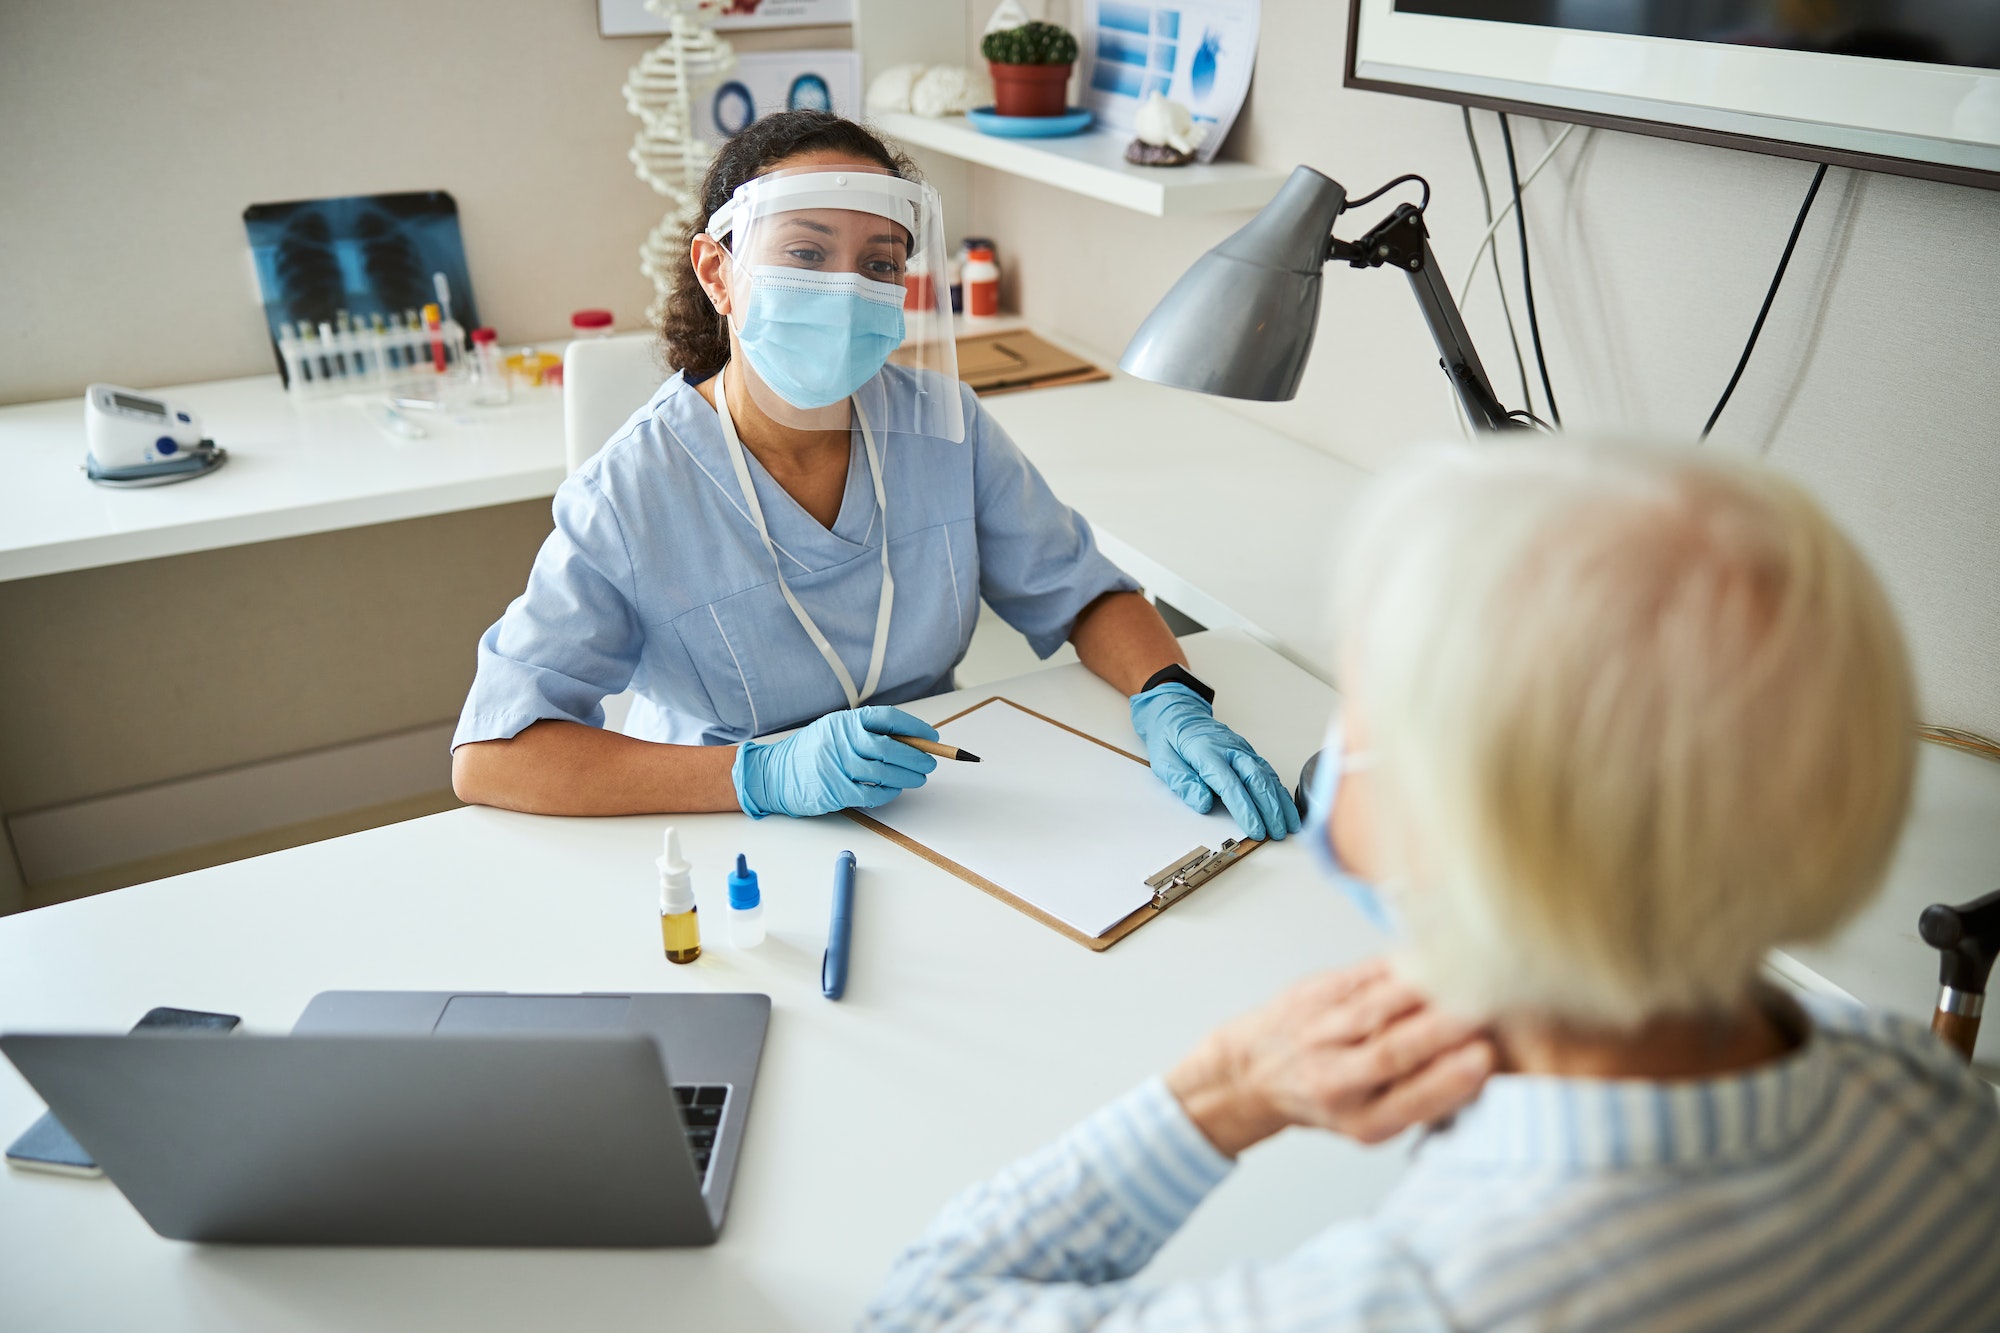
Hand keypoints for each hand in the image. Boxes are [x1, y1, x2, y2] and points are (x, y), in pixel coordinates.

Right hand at [732, 706, 938, 817]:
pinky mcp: (834, 790)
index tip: (931, 737)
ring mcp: (837, 766)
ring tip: (919, 777)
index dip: (913, 727)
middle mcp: (841, 740)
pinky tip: (895, 790)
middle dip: (916, 755)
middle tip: (930, 762)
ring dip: (907, 776)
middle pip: (889, 746)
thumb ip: (865, 733)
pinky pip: (871, 793)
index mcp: (844, 722)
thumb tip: (909, 740)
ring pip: (883, 771)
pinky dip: (889, 793)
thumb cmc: (810, 752)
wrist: (773, 774)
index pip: (887, 718)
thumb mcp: (834, 731)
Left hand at [1129, 683, 1301, 840]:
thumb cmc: (1170, 739)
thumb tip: (1203, 803)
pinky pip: (1267, 771)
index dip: (1245, 809)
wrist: (1178, 712)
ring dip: (1280, 801)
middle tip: (1277, 833)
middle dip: (1270, 809)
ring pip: (1267, 776)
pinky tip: (1286, 805)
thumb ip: (1184, 782)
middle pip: (1256, 780)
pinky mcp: (1248, 752)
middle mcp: (1230, 750)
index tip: (1255, 829)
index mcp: (1207, 752)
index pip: (1230, 785)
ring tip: (1290, 824)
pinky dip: (1279, 790)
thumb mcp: (1163, 761)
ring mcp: (1242, 749)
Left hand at [1164, 960, 1493, 1156]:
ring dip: (1428, 989)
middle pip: (1395, 1049)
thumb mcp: (1372, 1121)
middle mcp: (1336, 1079)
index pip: (1410, 1100)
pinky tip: (1432, 956)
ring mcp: (1321, 1033)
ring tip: (1469, 974)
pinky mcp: (1313, 993)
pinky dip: (1401, 966)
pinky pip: (1363, 976)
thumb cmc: (1323, 1098)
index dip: (1450, 1079)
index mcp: (1361, 1119)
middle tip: (1489, 1006)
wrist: (1251, 1072)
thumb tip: (1485, 1065)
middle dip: (1446, 1027)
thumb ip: (1424, 1098)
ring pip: (1380, 1007)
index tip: (1486, 1057)